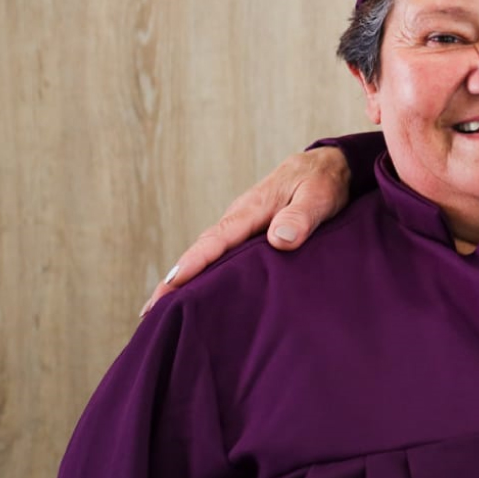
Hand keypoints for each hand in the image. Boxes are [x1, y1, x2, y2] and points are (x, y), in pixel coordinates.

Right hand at [141, 147, 351, 315]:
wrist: (328, 164)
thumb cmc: (324, 181)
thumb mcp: (319, 196)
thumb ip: (301, 216)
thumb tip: (279, 238)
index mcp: (252, 209)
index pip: (216, 240)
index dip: (193, 263)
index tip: (169, 286)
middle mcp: (239, 217)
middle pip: (200, 250)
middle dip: (174, 279)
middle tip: (150, 313)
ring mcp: (241, 224)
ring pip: (207, 252)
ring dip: (184, 277)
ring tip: (162, 310)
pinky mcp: (248, 231)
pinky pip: (220, 253)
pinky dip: (203, 271)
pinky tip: (197, 291)